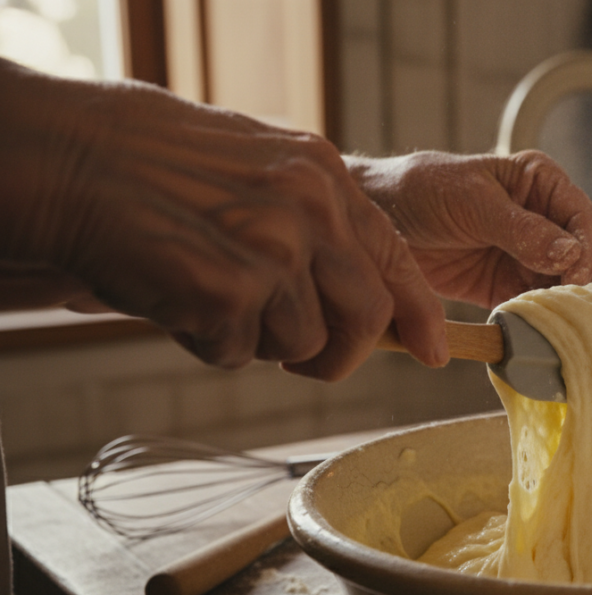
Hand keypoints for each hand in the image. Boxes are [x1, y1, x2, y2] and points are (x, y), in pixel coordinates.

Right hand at [1, 59, 447, 379]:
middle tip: (309, 361)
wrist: (76, 157)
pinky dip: (209, 343)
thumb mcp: (261, 169)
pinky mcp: (229, 293)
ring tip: (210, 296)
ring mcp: (273, 252)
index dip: (418, 311)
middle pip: (367, 317)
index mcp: (324, 176)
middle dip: (343, 354)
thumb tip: (359, 293)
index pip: (394, 256)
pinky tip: (178, 298)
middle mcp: (310, 211)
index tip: (437, 349)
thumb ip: (315, 222)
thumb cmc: (158, 165)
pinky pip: (240, 353)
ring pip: (302, 344)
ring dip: (260, 341)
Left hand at [348, 151, 591, 308]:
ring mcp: (528, 256)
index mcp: (541, 182)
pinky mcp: (506, 287)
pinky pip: (536, 308)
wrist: (374, 218)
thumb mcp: (471, 202)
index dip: (586, 248)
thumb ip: (522, 229)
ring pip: (569, 286)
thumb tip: (572, 254)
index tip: (574, 276)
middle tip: (568, 305)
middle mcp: (544, 218)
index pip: (584, 219)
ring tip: (553, 321)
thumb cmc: (419, 190)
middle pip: (588, 256)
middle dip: (583, 282)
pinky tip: (532, 330)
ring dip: (565, 306)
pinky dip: (539, 321)